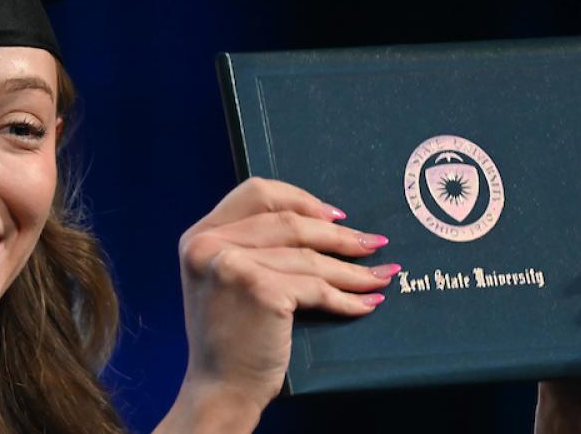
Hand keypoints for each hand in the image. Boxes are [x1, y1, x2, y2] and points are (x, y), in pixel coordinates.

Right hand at [155, 177, 396, 432]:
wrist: (220, 388)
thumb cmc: (229, 339)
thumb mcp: (223, 280)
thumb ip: (249, 247)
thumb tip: (318, 222)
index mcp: (199, 236)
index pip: (256, 192)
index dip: (301, 200)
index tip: (335, 216)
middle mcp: (209, 244)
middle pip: (290, 223)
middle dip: (339, 235)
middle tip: (374, 244)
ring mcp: (233, 264)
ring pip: (308, 256)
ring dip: (352, 269)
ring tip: (381, 276)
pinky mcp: (260, 289)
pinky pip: (317, 287)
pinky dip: (346, 298)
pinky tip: (366, 303)